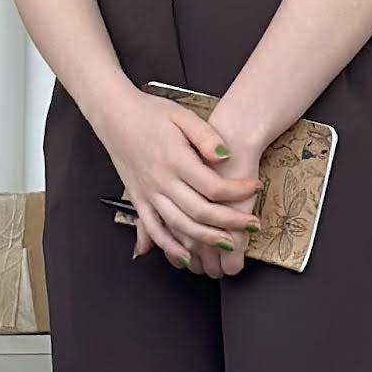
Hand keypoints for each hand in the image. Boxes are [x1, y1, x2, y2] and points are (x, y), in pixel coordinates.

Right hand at [90, 90, 260, 274]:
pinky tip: (186, 258)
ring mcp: (148, 193)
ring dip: (205, 240)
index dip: (239, 191)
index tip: (256, 186)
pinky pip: (153, 230)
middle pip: (200, 212)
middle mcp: (161, 181)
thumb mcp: (182, 115)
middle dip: (230, 223)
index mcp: (175, 159)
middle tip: (253, 225)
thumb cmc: (151, 112)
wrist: (114, 115)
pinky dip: (169, 248)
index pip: (213, 186)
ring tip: (229, 244)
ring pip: (179, 226)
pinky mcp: (137, 200)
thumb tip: (226, 156)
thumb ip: (206, 136)